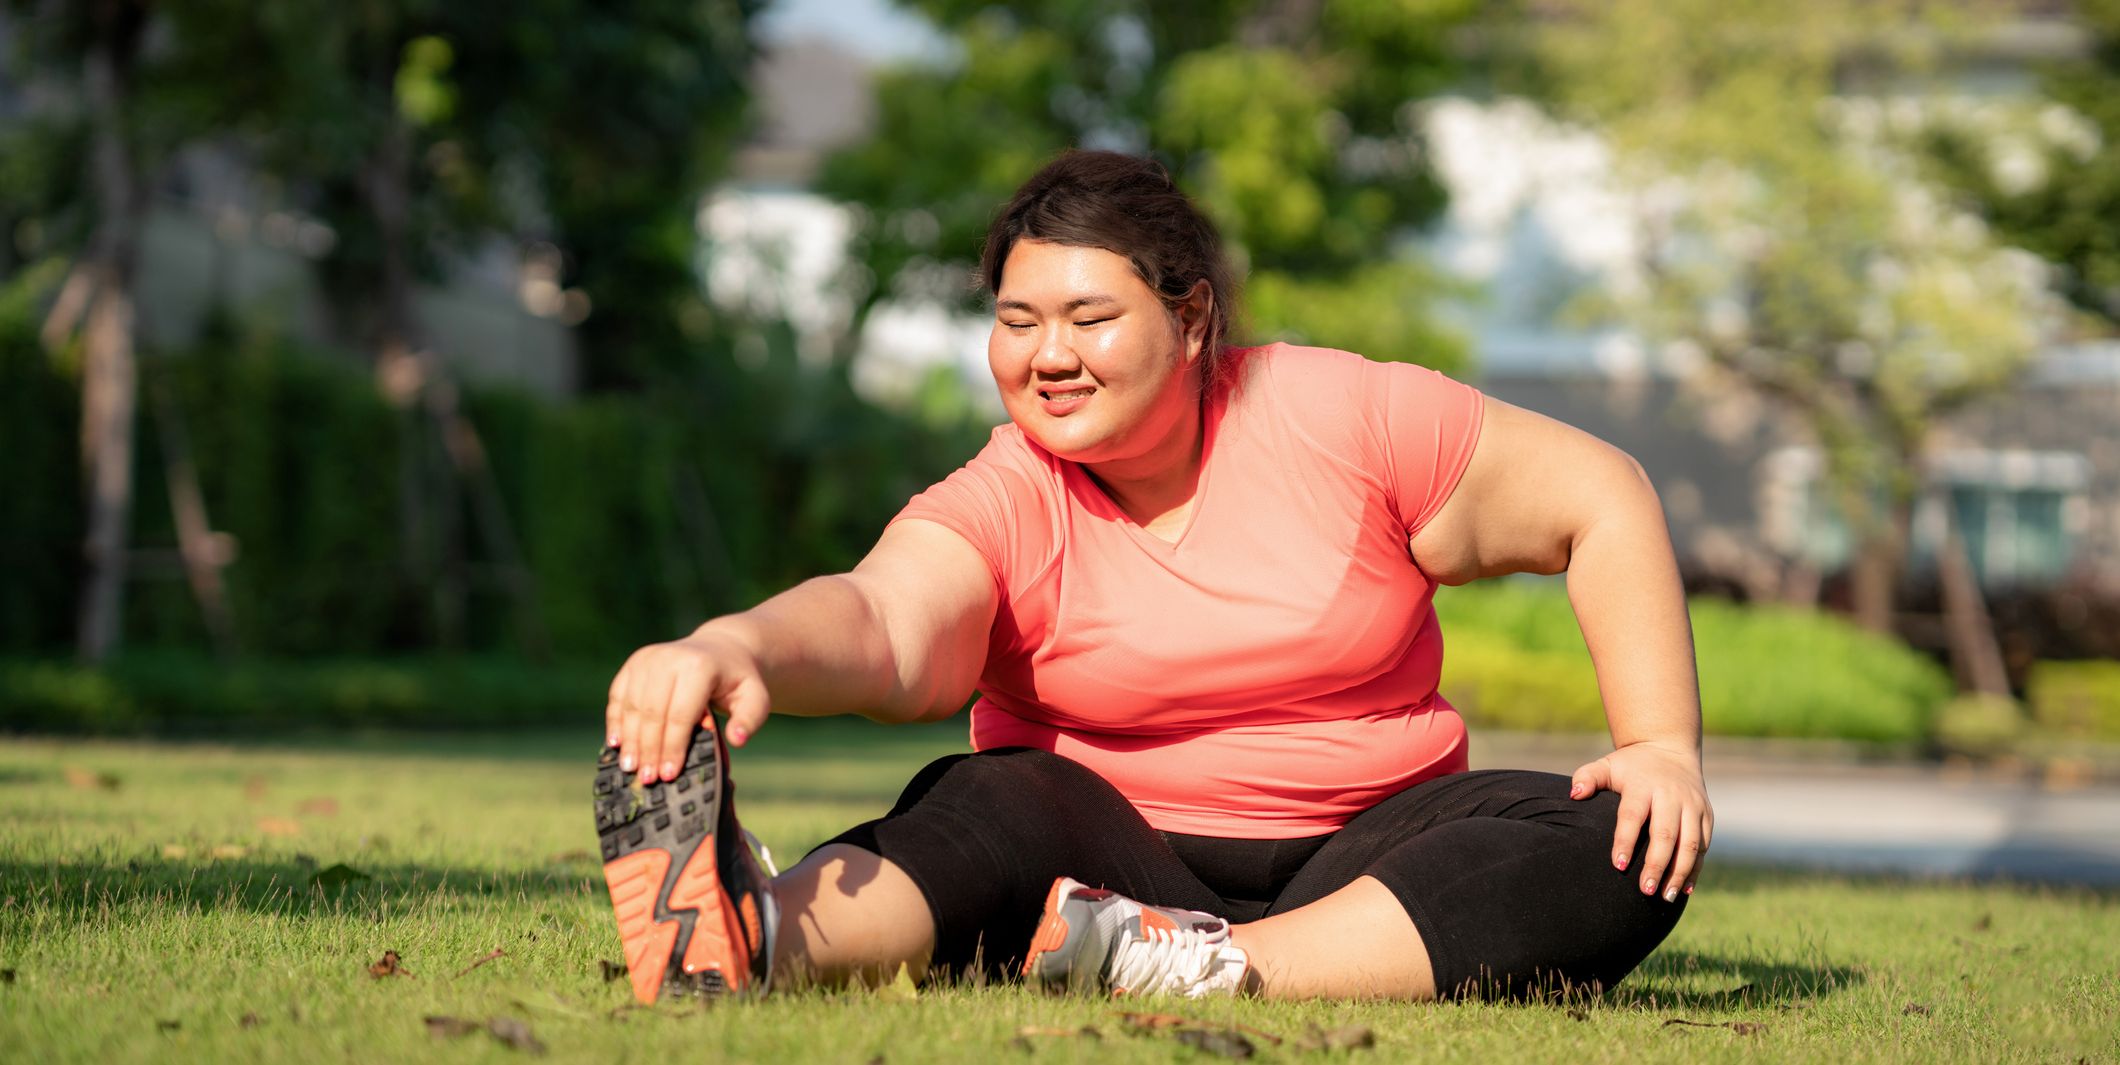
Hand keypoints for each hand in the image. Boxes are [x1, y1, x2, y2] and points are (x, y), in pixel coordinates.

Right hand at [605, 629, 771, 784]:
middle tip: (648, 779)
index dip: (673, 747)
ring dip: (630, 740)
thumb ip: (750, 719)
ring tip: (630, 769)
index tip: (670, 775)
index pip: (680, 714)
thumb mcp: (756, 698)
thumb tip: (737, 740)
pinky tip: (616, 744)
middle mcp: (669, 658)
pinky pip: (619, 695)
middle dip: (650, 749)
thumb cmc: (738, 682)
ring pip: (632, 706)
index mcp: (699, 667)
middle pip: (653, 712)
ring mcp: (648, 658)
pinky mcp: (634, 663)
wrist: (722, 650)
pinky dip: (615, 721)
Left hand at [1569, 740, 1711, 902]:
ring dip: (1679, 873)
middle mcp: (1671, 796)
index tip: (1617, 865)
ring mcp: (1692, 806)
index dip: (1625, 841)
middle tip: (1644, 891)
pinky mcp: (1706, 815)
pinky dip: (1695, 868)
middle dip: (1656, 865)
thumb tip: (1574, 794)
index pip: (1632, 816)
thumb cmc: (1631, 766)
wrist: (1669, 748)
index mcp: (1643, 786)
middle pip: (1666, 835)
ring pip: (1691, 844)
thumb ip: (1588, 777)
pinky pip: (1704, 846)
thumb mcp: (1607, 765)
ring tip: (1665, 897)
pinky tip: (1684, 889)